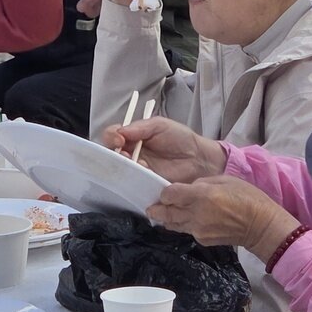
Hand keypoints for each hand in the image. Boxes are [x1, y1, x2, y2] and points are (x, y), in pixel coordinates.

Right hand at [103, 116, 225, 182]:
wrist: (200, 159)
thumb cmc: (181, 139)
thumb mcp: (160, 125)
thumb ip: (139, 127)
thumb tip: (120, 131)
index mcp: (132, 137)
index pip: (113, 135)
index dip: (111, 137)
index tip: (119, 139)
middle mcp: (131, 154)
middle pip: (111, 155)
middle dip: (113, 154)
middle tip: (124, 154)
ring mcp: (138, 171)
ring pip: (120, 171)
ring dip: (124, 168)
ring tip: (139, 164)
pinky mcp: (145, 185)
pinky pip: (133, 184)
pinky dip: (135, 180)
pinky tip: (145, 175)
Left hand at [148, 176, 301, 261]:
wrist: (261, 226)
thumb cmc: (247, 197)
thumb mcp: (224, 180)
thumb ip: (201, 184)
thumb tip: (188, 189)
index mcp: (202, 196)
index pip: (170, 194)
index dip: (165, 192)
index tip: (165, 191)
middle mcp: (196, 214)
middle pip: (166, 212)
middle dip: (156, 209)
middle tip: (150, 207)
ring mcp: (198, 230)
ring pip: (173, 224)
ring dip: (166, 218)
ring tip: (161, 214)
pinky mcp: (202, 240)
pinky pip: (186, 230)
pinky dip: (182, 224)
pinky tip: (185, 219)